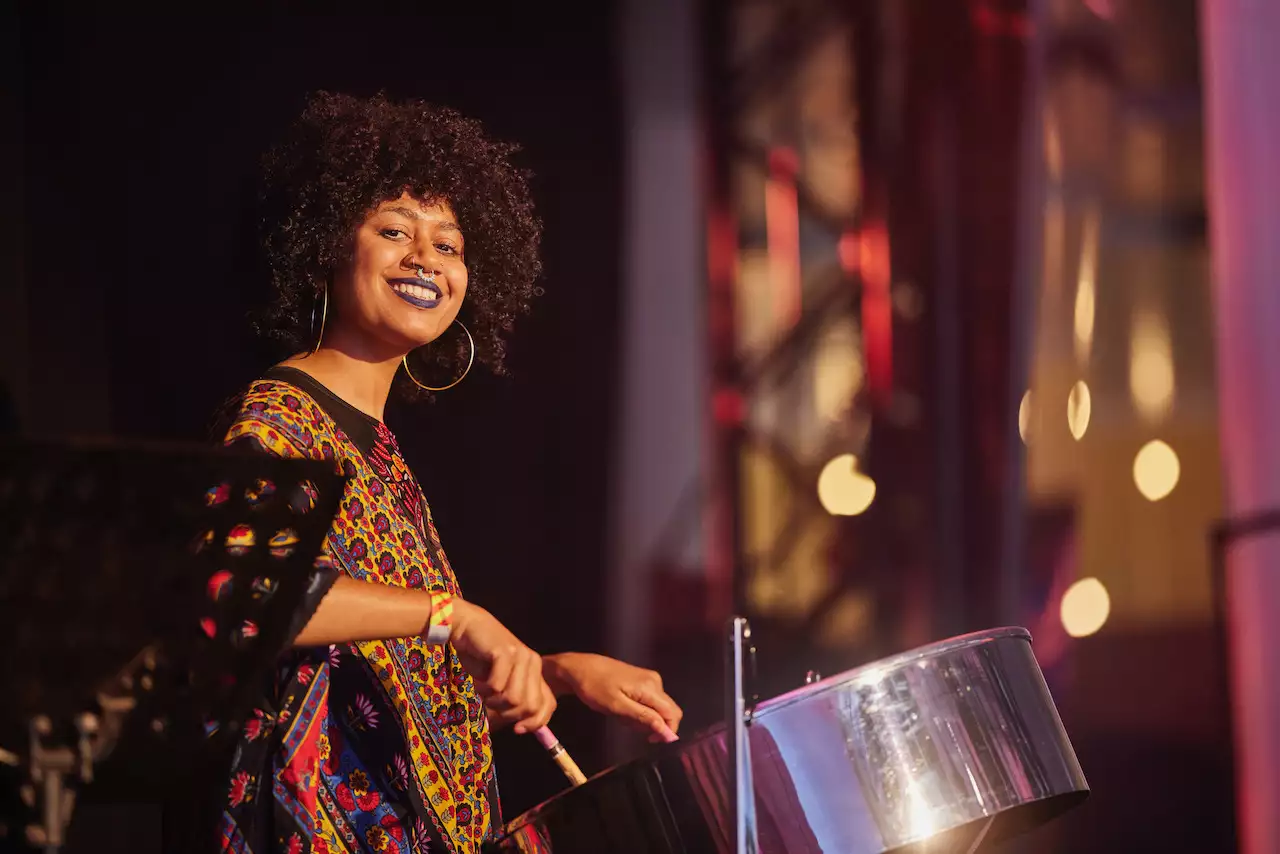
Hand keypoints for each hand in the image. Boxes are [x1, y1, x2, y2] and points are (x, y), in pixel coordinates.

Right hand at [450, 600, 556, 734]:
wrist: (466, 626)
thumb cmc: (481, 656)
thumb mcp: (502, 681)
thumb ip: (516, 698)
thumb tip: (523, 728)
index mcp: (536, 669)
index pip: (548, 704)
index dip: (534, 723)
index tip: (516, 729)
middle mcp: (533, 661)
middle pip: (530, 707)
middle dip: (508, 713)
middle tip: (492, 701)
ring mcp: (521, 656)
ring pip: (513, 700)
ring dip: (493, 701)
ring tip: (484, 688)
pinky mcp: (505, 653)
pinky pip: (496, 687)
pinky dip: (483, 689)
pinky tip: (478, 680)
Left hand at [544, 653, 681, 741]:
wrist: (580, 667)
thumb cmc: (595, 687)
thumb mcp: (617, 706)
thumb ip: (643, 717)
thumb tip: (666, 731)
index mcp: (650, 687)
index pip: (673, 714)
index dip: (667, 731)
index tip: (649, 741)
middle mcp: (655, 681)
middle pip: (667, 711)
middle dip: (652, 724)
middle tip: (628, 725)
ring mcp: (649, 679)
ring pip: (657, 708)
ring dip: (643, 718)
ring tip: (620, 715)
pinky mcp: (643, 680)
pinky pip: (649, 701)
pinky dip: (639, 710)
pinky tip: (622, 708)